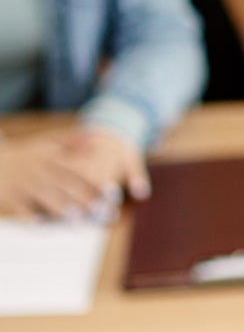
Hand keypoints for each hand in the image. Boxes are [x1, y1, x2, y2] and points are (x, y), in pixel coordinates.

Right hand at [0, 129, 143, 218]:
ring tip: (79, 219)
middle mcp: (38, 170)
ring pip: (44, 197)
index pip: (77, 169)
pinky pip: (22, 208)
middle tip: (102, 211)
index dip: (94, 181)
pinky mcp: (10, 197)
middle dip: (84, 198)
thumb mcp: (47, 141)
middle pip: (64, 185)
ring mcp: (23, 184)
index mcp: (50, 156)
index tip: (112, 192)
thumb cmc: (27, 153)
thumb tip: (97, 140)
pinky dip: (32, 217)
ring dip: (61, 208)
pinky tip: (45, 225)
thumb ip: (72, 140)